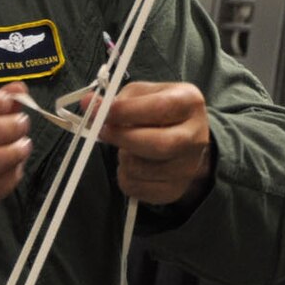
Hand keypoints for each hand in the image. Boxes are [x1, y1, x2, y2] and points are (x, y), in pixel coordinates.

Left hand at [98, 81, 212, 206]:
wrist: (185, 140)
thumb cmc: (159, 113)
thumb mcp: (143, 94)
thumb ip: (116, 99)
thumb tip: (88, 104)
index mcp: (189, 103)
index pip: (159, 108)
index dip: (125, 111)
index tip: (101, 111)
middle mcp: (196, 136)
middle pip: (157, 144)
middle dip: (122, 138)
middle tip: (104, 131)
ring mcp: (188, 167)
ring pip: (142, 169)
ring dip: (122, 157)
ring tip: (125, 147)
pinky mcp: (174, 189)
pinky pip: (136, 188)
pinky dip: (124, 176)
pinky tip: (130, 164)